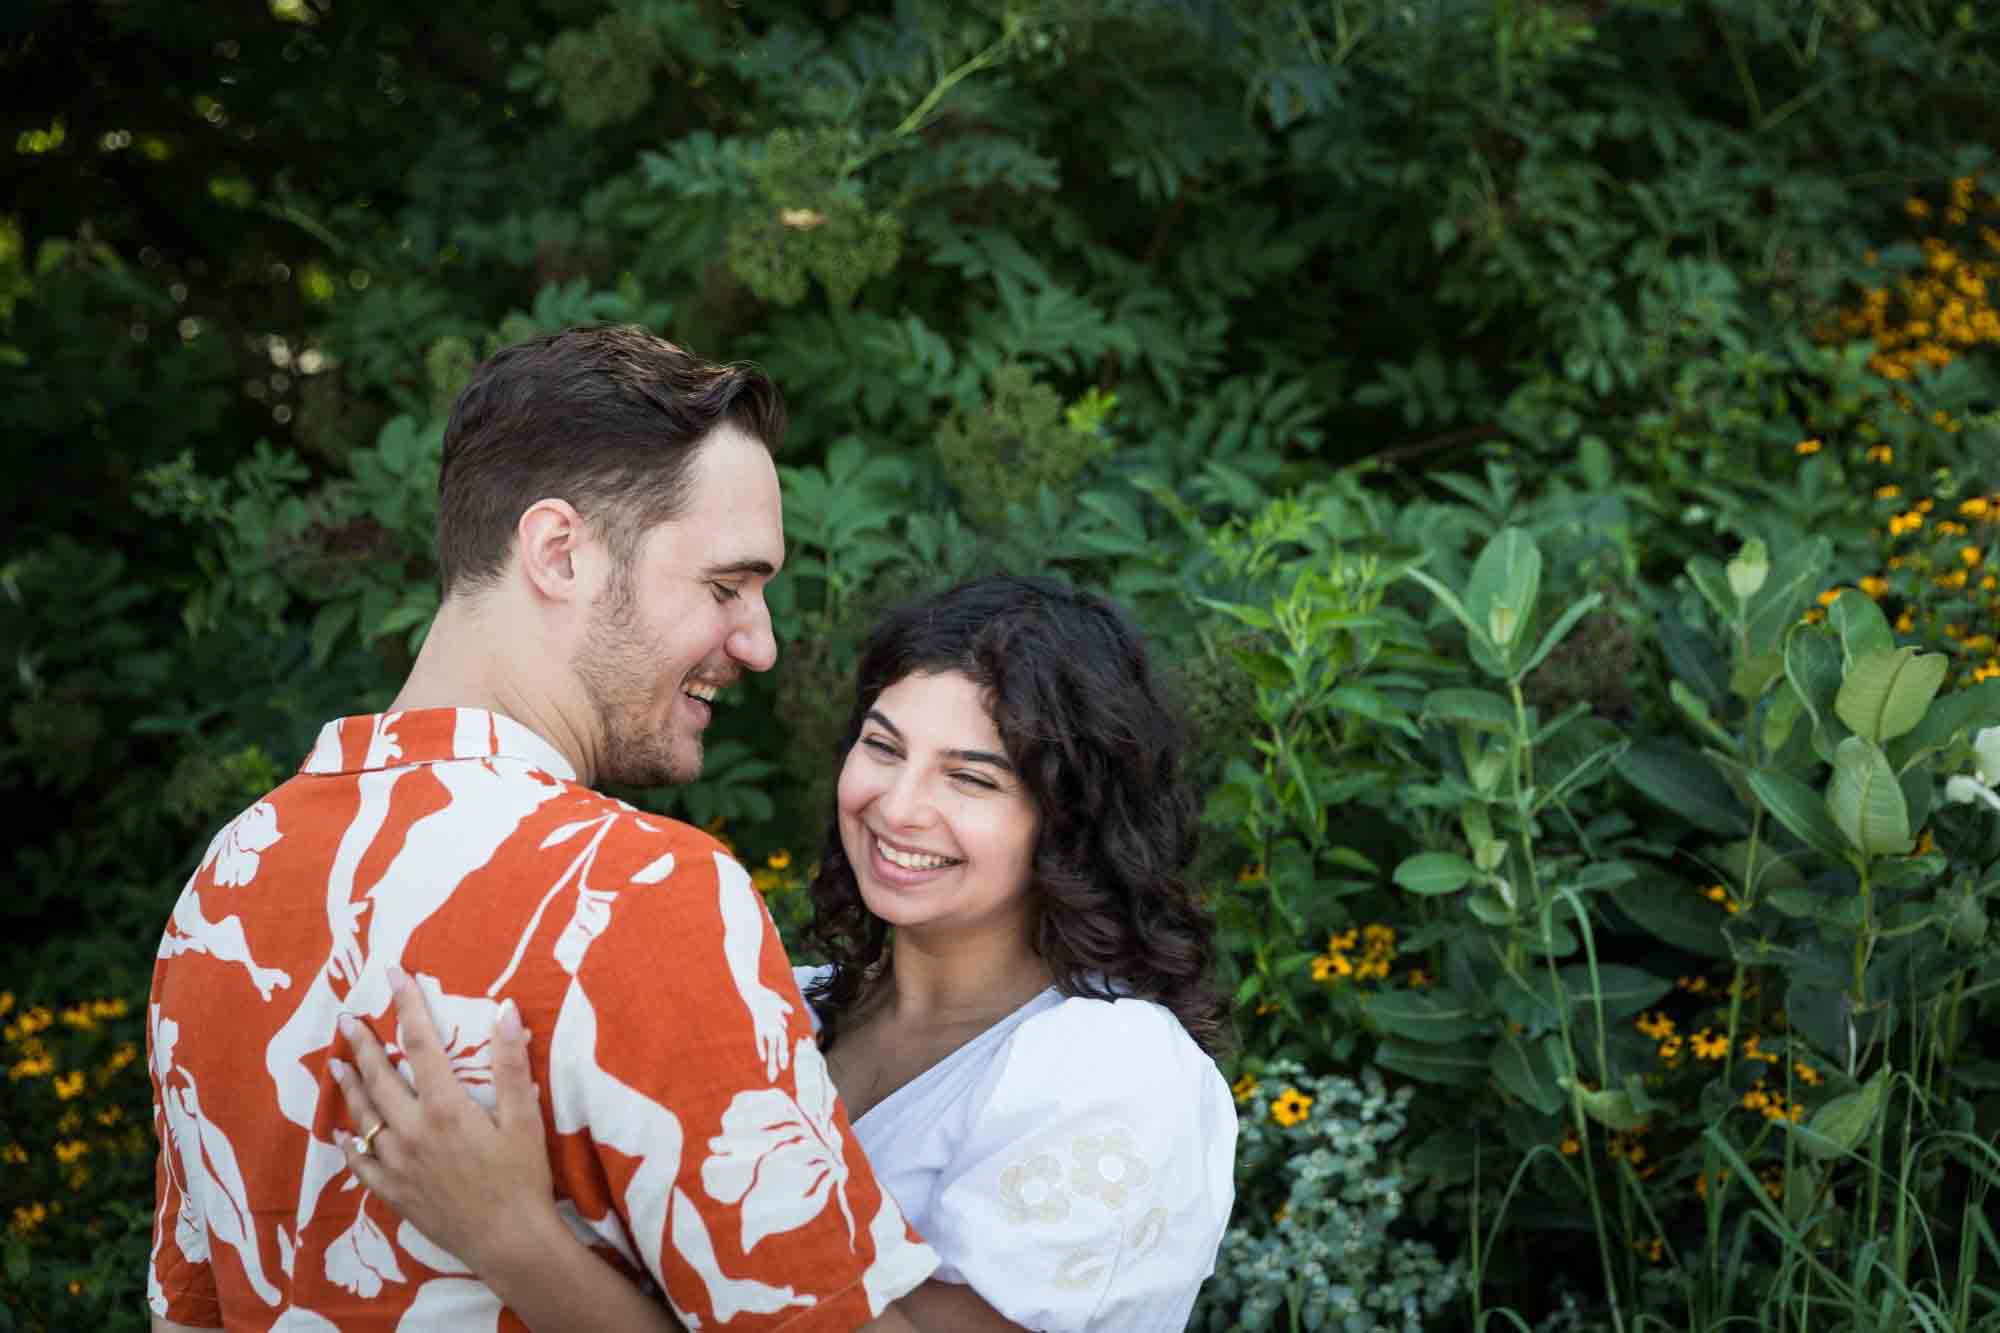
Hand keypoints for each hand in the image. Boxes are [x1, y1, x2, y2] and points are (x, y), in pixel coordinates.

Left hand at [331, 969, 558, 1275]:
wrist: (508, 1241)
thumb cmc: (523, 1177)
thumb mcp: (525, 1117)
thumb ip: (511, 1063)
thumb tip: (506, 1009)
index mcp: (445, 1107)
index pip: (420, 1043)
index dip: (407, 1005)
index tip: (394, 975)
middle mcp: (412, 1131)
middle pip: (380, 1076)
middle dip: (362, 1042)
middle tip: (346, 1018)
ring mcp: (398, 1164)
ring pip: (364, 1116)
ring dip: (350, 1086)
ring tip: (336, 1063)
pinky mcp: (394, 1191)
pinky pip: (360, 1163)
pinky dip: (348, 1143)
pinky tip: (340, 1131)